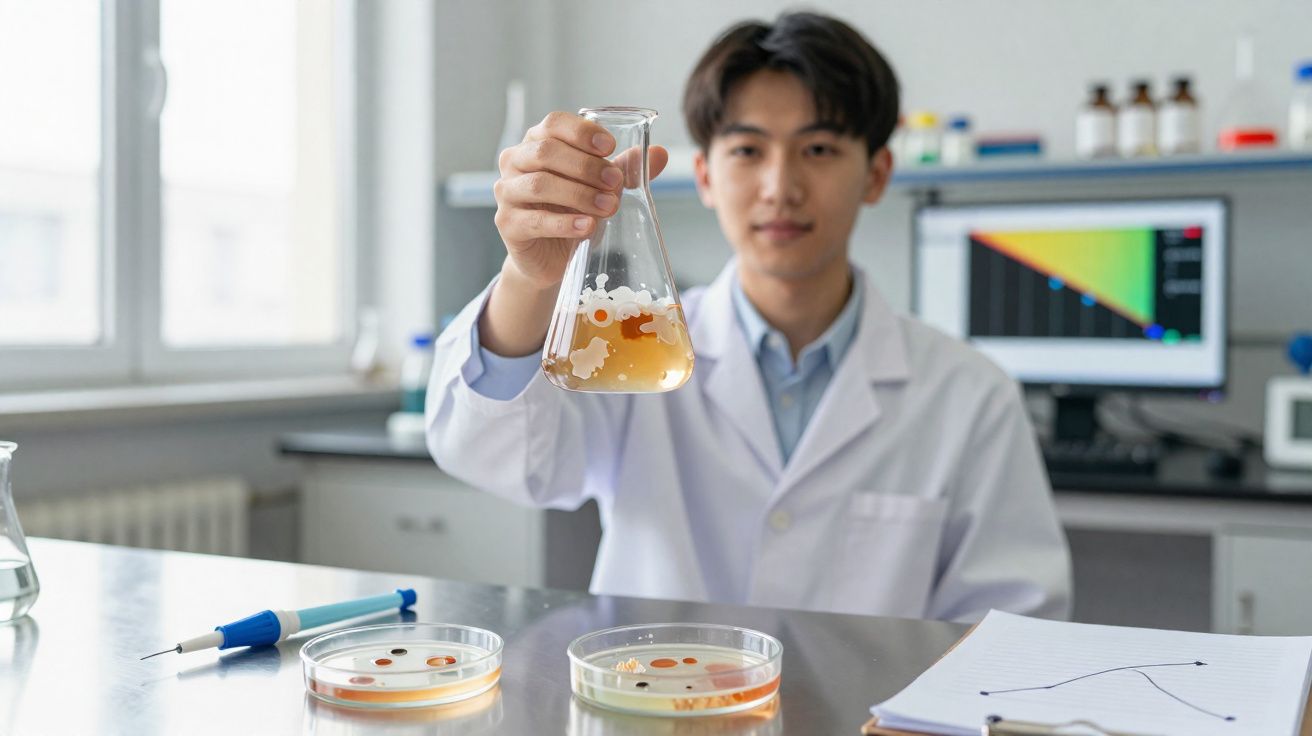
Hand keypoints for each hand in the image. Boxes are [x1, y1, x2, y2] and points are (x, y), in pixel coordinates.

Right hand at [492, 111, 669, 289]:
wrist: (549, 256)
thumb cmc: (572, 211)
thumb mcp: (600, 187)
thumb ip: (625, 169)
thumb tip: (660, 153)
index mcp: (537, 143)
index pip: (553, 124)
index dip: (582, 132)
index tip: (610, 147)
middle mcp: (516, 162)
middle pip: (547, 152)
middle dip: (586, 167)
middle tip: (616, 183)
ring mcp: (507, 193)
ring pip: (540, 185)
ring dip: (580, 194)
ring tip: (609, 207)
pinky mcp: (507, 224)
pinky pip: (534, 221)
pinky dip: (565, 223)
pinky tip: (588, 226)